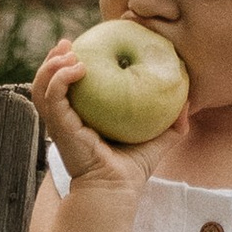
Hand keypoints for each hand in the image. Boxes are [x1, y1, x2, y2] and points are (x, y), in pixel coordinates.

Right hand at [32, 40, 162, 193]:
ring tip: (68, 50)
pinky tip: (79, 68)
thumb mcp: (157, 140)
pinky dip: (60, 78)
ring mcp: (59, 122)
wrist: (116, 190)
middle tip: (68, 42)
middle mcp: (65, 118)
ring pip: (41, 85)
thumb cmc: (132, 169)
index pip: (66, 87)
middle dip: (52, 58)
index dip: (67, 65)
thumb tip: (190, 102)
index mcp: (80, 117)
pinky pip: (52, 96)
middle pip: (46, 81)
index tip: (82, 47)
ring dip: (50, 63)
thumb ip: (173, 122)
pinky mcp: (60, 126)